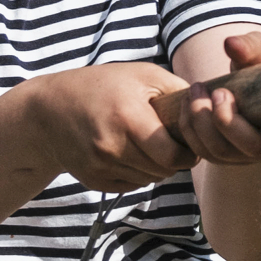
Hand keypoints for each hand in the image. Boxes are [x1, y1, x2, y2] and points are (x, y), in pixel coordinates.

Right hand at [19, 63, 197, 191]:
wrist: (48, 110)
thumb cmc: (102, 85)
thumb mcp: (141, 74)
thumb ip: (178, 91)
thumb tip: (211, 109)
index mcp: (127, 117)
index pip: (172, 156)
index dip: (187, 151)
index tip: (186, 139)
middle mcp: (111, 146)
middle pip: (163, 171)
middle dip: (173, 159)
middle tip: (170, 140)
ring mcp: (100, 166)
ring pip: (149, 179)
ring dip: (155, 166)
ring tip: (146, 141)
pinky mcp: (93, 181)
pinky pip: (132, 185)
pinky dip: (137, 172)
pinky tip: (127, 151)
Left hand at [177, 30, 260, 165]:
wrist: (245, 84)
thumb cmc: (260, 65)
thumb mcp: (260, 51)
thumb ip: (250, 47)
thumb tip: (231, 44)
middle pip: (250, 147)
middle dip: (226, 120)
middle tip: (217, 91)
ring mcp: (243, 154)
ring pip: (220, 151)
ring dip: (201, 120)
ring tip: (196, 89)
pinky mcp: (220, 155)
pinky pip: (200, 151)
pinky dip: (188, 127)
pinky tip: (187, 101)